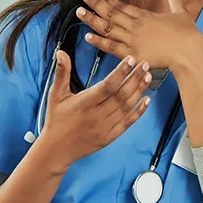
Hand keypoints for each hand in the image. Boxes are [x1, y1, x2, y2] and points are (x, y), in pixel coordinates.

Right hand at [32, 43, 151, 169]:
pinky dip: (138, 111)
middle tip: (145, 64)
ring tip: (147, 77)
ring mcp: (104, 128)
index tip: (131, 60)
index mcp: (83, 104)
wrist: (57, 150)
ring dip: (139, 91)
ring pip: (126, 107)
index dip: (120, 72)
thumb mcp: (55, 95)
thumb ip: (62, 73)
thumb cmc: (56, 119)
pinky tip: (147, 100)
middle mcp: (96, 116)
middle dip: (135, 78)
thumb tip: (61, 52)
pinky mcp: (109, 137)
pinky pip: (127, 123)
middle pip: (121, 95)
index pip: (107, 86)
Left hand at [77, 0, 202, 74]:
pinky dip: (100, 42)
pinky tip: (88, 37)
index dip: (108, 1)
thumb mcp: (180, 10)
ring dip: (93, 20)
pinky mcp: (133, 54)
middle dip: (95, 5)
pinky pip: (112, 48)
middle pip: (112, 14)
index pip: (122, 6)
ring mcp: (133, 40)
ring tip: (80, 13)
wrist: (189, 52)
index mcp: (146, 16)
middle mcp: (137, 26)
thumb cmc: (187, 34)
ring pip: (108, 29)